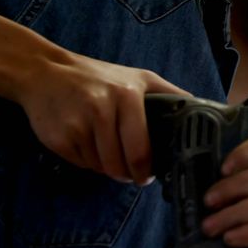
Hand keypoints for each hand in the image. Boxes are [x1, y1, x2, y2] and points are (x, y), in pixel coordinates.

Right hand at [16, 51, 190, 183]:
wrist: (45, 71)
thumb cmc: (99, 76)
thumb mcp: (139, 77)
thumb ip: (170, 94)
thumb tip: (202, 109)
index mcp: (126, 96)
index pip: (140, 150)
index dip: (145, 171)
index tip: (147, 176)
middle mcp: (101, 109)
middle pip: (119, 164)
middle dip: (126, 174)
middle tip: (129, 172)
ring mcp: (77, 125)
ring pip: (100, 167)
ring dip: (106, 166)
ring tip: (106, 148)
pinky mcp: (58, 139)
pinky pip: (81, 164)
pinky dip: (87, 161)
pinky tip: (86, 143)